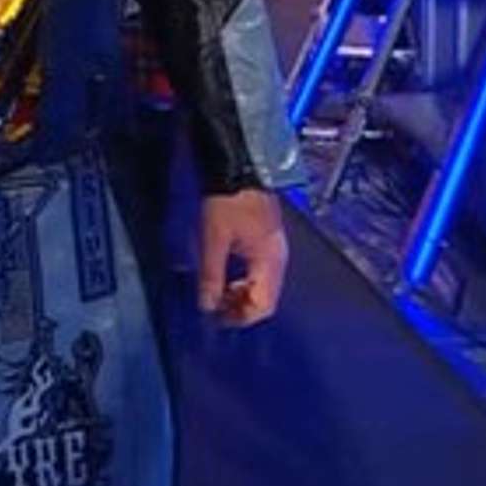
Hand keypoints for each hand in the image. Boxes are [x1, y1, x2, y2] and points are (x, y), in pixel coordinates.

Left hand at [199, 189, 287, 326]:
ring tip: (218, 294)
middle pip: (266, 299)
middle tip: (215, 307)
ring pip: (263, 287)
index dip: (240, 317)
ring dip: (242, 295)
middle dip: (241, 308)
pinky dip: (244, 281)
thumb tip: (207, 305)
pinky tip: (227, 277)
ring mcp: (275, 249)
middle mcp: (278, 259)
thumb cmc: (227, 201)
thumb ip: (211, 274)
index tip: (217, 318)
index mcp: (270, 260)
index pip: (263, 305)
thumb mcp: (214, 238)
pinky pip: (260, 273)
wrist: (238, 167)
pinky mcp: (267, 241)